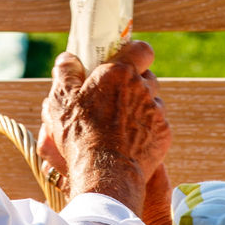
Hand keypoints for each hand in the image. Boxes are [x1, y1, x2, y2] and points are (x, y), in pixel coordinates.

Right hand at [38, 41, 169, 217]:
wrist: (105, 174)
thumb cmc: (80, 135)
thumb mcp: (61, 100)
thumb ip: (65, 72)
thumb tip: (68, 59)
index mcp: (119, 73)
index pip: (141, 49)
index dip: (133, 52)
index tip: (121, 60)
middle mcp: (143, 88)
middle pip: (146, 75)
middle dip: (133, 81)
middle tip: (114, 94)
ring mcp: (156, 112)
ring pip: (152, 100)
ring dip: (139, 106)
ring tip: (119, 121)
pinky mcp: (163, 134)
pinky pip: (157, 124)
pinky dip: (145, 128)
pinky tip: (128, 139)